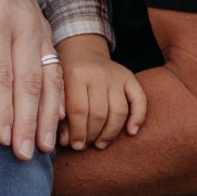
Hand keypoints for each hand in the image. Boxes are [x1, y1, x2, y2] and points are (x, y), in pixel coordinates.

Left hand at [0, 0, 61, 158]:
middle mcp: (22, 25)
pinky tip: (57, 121)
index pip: (0, 74)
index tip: (3, 141)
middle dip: (29, 122)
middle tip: (26, 157)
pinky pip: (56, 68)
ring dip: (48, 115)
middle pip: (29, 82)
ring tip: (46, 148)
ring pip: (49, 78)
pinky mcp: (43, 29)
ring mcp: (37, 27)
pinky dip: (58, 96)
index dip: (3, 111)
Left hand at [58, 35, 148, 150]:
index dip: (77, 132)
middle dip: (92, 135)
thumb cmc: (66, 73)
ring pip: (118, 111)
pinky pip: (140, 100)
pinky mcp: (130, 77)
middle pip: (99, 113)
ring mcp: (116, 75)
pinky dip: (138, 118)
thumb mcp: (56, 87)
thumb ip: (59, 112)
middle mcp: (98, 74)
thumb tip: (65, 141)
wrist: (82, 49)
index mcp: (76, 74)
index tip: (75, 145)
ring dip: (110, 133)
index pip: (78, 110)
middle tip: (86, 145)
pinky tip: (131, 132)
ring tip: (100, 143)